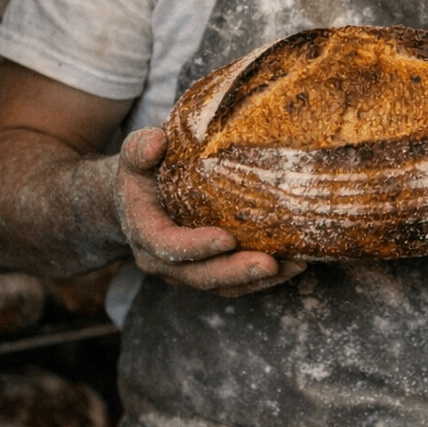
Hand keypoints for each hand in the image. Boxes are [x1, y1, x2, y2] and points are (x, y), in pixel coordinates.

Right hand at [114, 127, 305, 296]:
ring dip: (255, 279)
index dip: (196, 246)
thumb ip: (141, 148)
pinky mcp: (204, 271)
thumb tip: (157, 142)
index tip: (228, 239)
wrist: (135, 198)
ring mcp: (183, 270)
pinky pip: (232, 283)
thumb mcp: (135, 155)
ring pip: (219, 284)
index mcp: (144, 230)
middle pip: (198, 274)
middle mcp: (160, 258)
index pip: (167, 244)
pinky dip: (260, 279)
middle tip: (270, 264)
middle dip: (235, 271)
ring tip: (292, 267)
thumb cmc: (142, 171)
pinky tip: (292, 266)